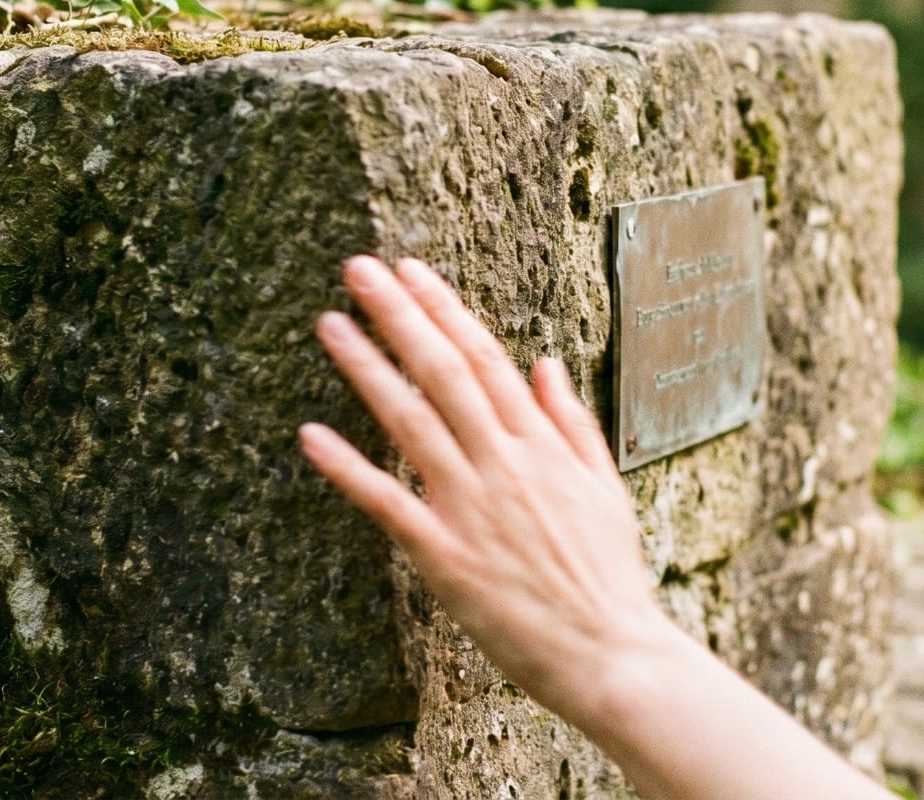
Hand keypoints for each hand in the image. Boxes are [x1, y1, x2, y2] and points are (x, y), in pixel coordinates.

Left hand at [300, 255, 668, 724]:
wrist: (611, 653)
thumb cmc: (608, 577)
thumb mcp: (606, 487)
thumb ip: (572, 423)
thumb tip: (544, 364)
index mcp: (542, 446)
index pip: (484, 358)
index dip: (444, 309)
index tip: (412, 271)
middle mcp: (505, 465)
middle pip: (442, 372)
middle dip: (398, 315)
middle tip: (358, 269)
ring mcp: (472, 508)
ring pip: (410, 422)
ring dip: (367, 368)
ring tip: (329, 324)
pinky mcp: (445, 557)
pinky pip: (387, 503)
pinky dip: (348, 468)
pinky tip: (311, 435)